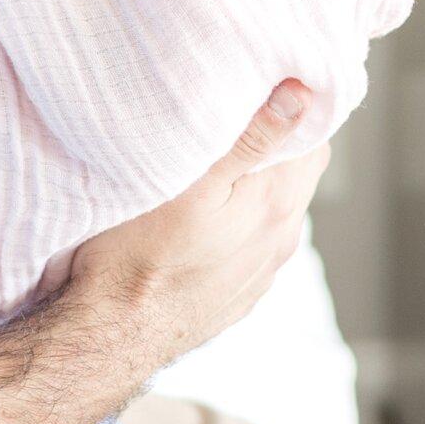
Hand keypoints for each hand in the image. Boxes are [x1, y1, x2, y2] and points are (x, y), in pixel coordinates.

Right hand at [69, 85, 328, 365]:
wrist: (108, 337)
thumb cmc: (133, 257)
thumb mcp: (187, 182)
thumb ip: (250, 138)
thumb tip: (301, 95)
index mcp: (276, 206)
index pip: (315, 139)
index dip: (296, 109)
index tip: (266, 86)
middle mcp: (280, 241)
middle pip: (298, 173)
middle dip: (277, 142)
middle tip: (234, 114)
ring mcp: (261, 272)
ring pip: (275, 209)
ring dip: (257, 183)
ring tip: (215, 165)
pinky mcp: (238, 293)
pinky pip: (254, 242)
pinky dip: (240, 220)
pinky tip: (203, 218)